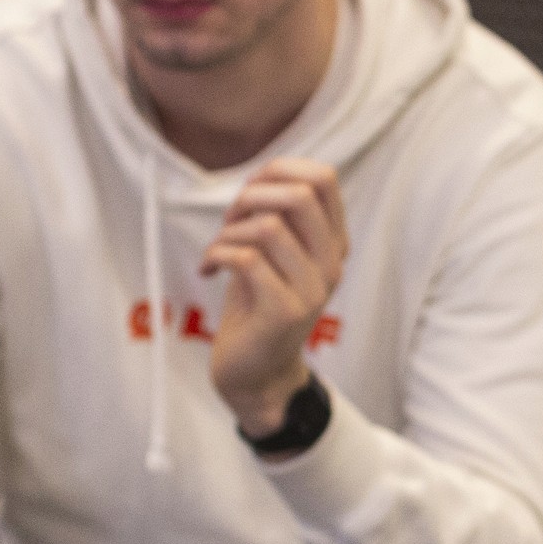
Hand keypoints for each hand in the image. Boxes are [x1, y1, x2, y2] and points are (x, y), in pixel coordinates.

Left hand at [204, 157, 347, 435]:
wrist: (256, 373)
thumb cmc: (256, 305)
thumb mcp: (273, 253)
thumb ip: (277, 217)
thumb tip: (263, 176)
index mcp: (333, 243)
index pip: (324, 178)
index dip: (279, 170)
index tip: (249, 193)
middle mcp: (332, 264)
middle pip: (301, 195)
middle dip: (250, 196)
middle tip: (228, 220)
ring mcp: (312, 290)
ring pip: (268, 227)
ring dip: (227, 231)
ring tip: (217, 250)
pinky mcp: (284, 312)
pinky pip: (247, 259)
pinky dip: (217, 255)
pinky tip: (209, 270)